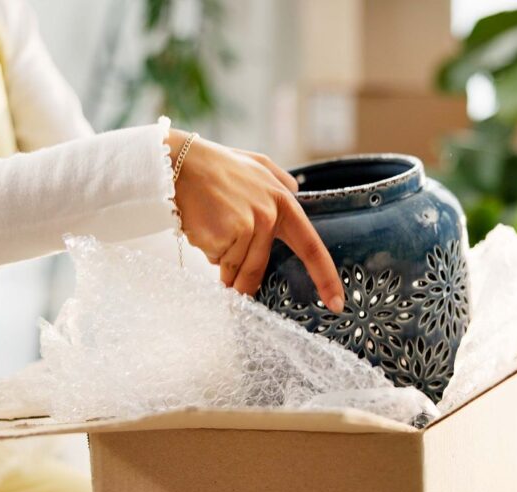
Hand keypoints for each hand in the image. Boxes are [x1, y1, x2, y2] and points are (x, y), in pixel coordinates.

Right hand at [168, 129, 344, 312]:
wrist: (180, 163)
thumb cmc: (216, 166)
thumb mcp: (257, 165)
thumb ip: (279, 181)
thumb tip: (295, 191)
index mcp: (282, 201)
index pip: (311, 246)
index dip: (325, 277)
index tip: (336, 303)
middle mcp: (268, 216)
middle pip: (258, 267)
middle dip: (243, 284)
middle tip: (232, 288)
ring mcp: (247, 227)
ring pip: (234, 267)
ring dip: (220, 261)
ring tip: (208, 230)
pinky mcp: (225, 236)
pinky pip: (216, 260)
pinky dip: (207, 250)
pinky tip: (200, 226)